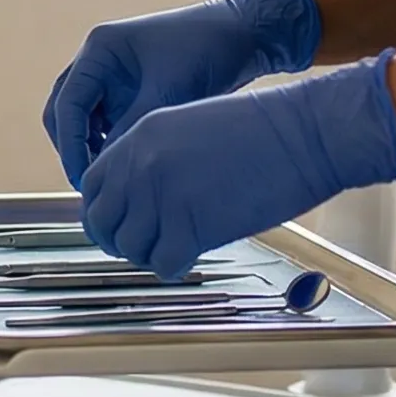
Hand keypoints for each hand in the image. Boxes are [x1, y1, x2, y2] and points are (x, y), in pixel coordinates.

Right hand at [42, 0, 322, 186]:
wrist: (243, 34)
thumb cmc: (207, 51)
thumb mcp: (168, 93)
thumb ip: (133, 128)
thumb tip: (108, 171)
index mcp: (100, 50)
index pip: (67, 103)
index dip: (71, 144)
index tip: (83, 178)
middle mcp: (97, 61)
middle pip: (64, 111)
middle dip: (73, 148)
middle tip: (92, 184)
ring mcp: (111, 75)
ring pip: (82, 119)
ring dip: (90, 147)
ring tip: (111, 179)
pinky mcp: (128, 89)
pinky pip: (106, 121)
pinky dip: (109, 143)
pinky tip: (127, 164)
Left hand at [77, 52, 395, 279]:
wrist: (303, 134)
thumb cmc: (259, 131)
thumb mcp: (186, 128)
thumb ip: (153, 158)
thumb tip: (136, 197)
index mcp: (137, 139)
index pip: (92, 186)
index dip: (101, 211)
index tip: (116, 225)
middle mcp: (141, 167)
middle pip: (101, 222)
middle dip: (117, 241)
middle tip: (141, 248)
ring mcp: (164, 196)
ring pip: (130, 248)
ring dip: (148, 256)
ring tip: (172, 251)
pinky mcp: (194, 226)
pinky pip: (163, 264)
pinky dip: (173, 268)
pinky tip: (189, 260)